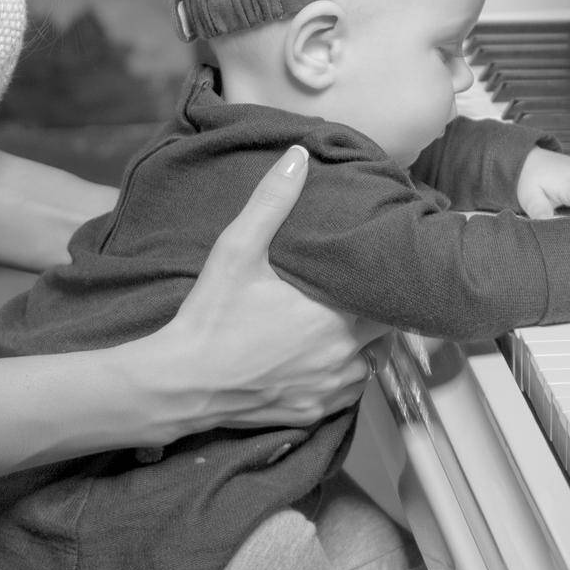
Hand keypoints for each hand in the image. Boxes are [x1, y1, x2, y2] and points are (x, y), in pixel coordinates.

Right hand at [158, 145, 384, 433]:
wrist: (183, 383)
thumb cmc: (211, 315)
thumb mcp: (237, 249)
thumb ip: (272, 201)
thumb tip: (299, 157)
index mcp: (334, 316)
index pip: (386, 295)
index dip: (384, 278)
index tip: (376, 262)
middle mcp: (343, 357)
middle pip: (384, 329)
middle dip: (375, 307)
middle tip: (358, 286)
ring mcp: (329, 389)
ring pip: (370, 362)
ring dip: (364, 342)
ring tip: (346, 318)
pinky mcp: (313, 413)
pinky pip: (348, 392)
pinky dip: (345, 374)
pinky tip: (325, 356)